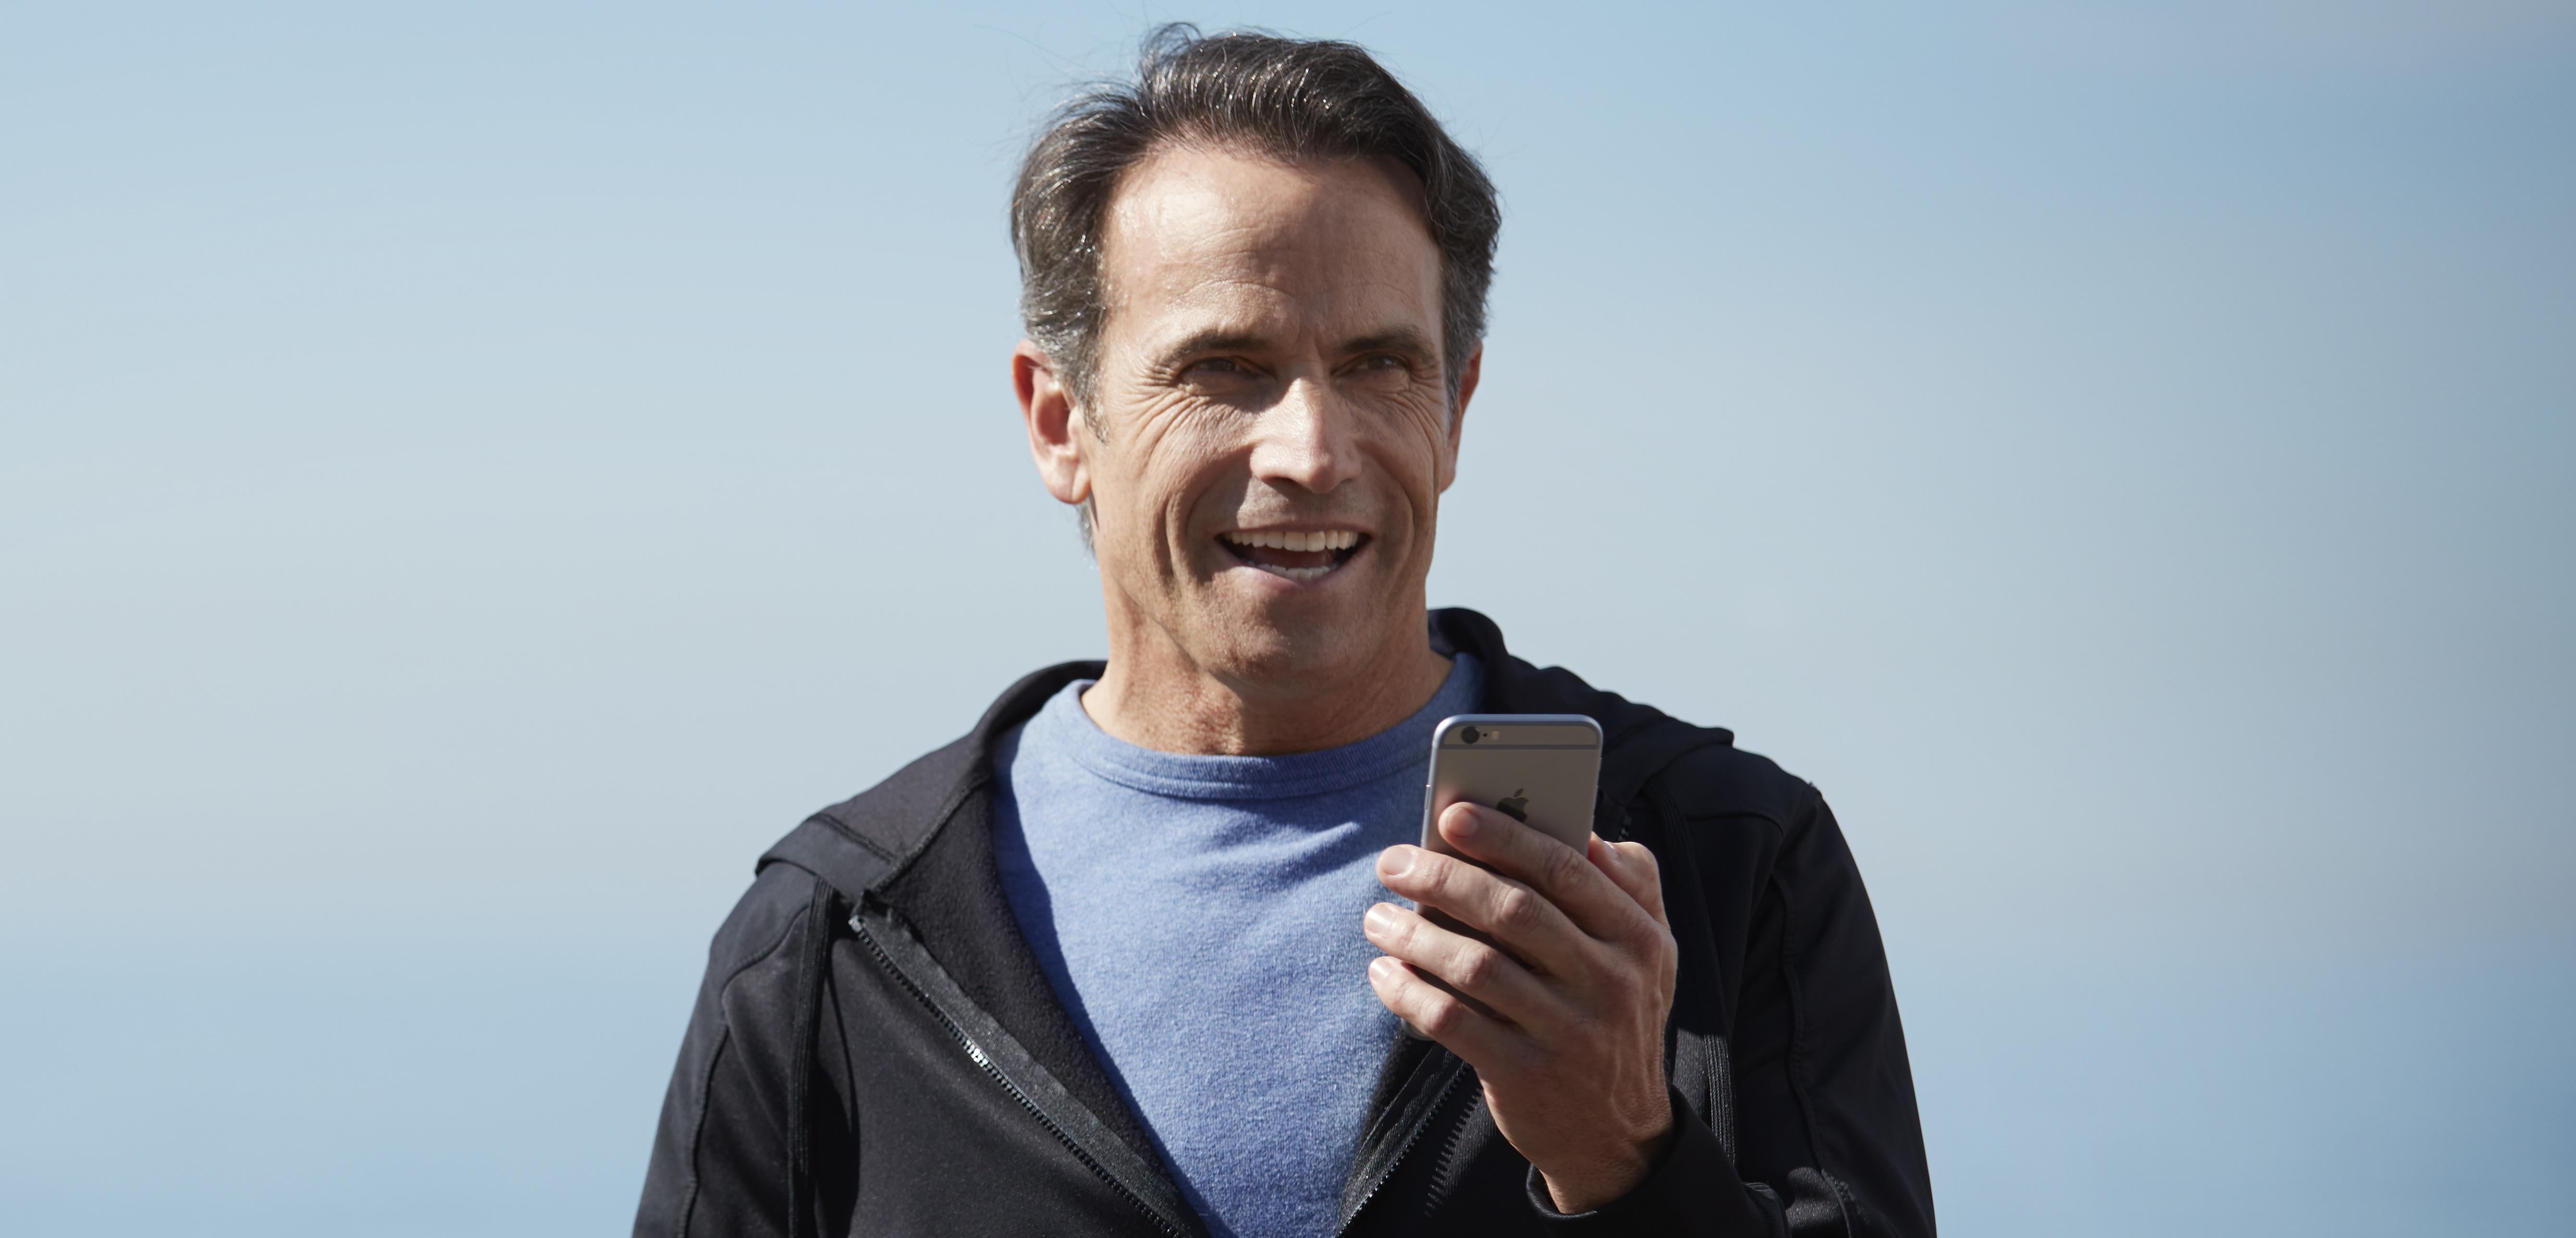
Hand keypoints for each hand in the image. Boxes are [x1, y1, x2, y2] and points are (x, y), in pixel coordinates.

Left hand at [1363, 802, 1679, 1212]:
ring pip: (1476, 965)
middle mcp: (1610, 982)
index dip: (1505, 837)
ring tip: (1377, 918)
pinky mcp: (1525, 1075)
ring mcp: (1569, 1033)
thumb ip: (1631, 884)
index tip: (1450, 813)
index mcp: (1639, 938)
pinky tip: (1384, 973)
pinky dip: (1408, 993)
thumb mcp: (1650, 953)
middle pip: (1514, 911)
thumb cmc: (1617, 1017)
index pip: (1566, 869)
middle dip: (1444, 878)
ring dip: (1415, 935)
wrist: (1618, 1136)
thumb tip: (1581, 829)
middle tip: (1393, 862)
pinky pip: (1452, 1022)